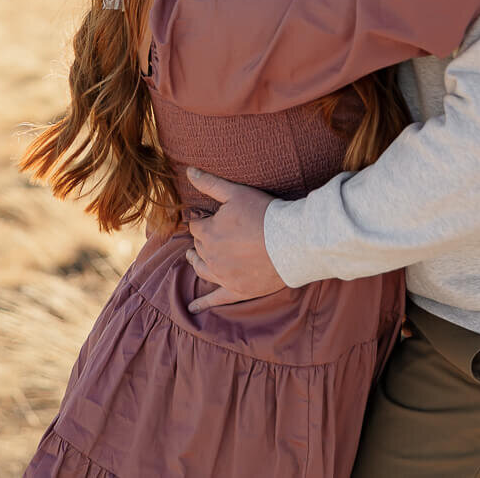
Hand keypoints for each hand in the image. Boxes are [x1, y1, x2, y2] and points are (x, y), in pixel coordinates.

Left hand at [184, 169, 285, 313]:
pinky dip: (203, 304)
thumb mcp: (235, 193)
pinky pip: (216, 299)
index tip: (209, 218)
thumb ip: (210, 183)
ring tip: (192, 259)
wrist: (290, 241)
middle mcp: (211, 257)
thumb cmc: (263, 214)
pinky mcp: (238, 290)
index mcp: (208, 233)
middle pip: (200, 247)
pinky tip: (193, 308)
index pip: (196, 226)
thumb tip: (189, 170)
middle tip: (208, 234)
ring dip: (196, 262)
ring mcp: (223, 276)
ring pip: (202, 269)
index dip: (202, 221)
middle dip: (202, 239)